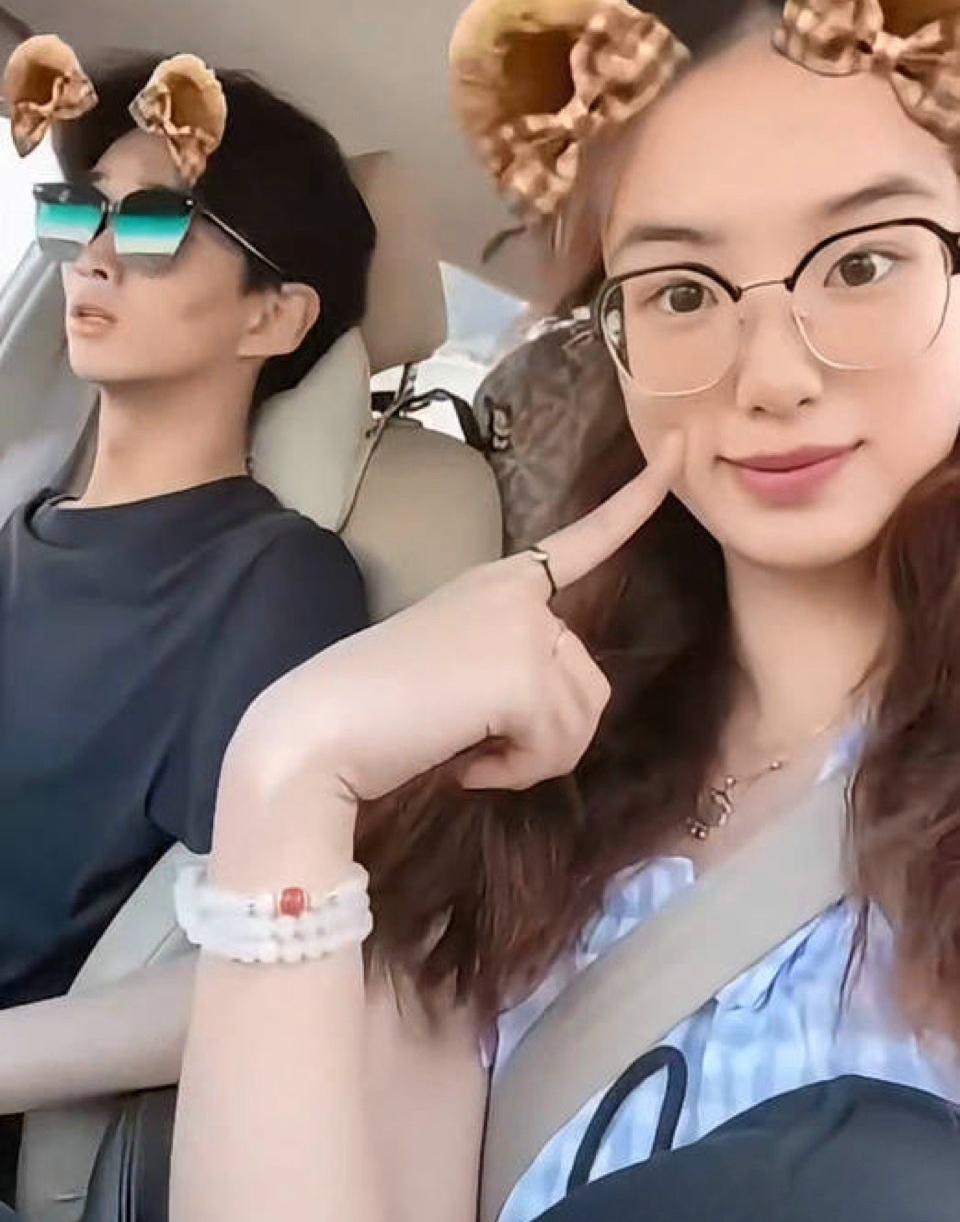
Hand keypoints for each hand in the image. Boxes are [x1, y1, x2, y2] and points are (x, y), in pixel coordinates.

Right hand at [224, 435, 682, 816]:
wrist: (318, 731)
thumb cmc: (374, 714)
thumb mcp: (457, 674)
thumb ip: (511, 671)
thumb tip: (557, 721)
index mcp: (498, 584)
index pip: (580, 539)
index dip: (636, 502)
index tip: (681, 449)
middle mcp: (518, 593)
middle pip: (589, 684)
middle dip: (545, 734)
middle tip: (473, 740)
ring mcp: (524, 626)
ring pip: (582, 719)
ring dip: (532, 756)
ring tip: (465, 747)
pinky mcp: (523, 670)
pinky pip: (558, 746)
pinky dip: (516, 772)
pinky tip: (465, 760)